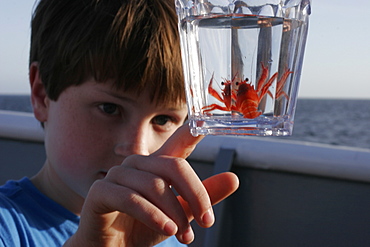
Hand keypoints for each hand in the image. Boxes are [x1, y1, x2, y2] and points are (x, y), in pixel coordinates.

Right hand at [65, 124, 238, 246]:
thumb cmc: (145, 227)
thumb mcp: (180, 213)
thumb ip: (203, 197)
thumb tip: (234, 178)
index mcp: (157, 165)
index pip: (178, 142)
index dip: (192, 131)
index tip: (207, 122)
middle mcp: (137, 163)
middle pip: (174, 166)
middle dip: (195, 195)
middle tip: (206, 222)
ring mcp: (117, 175)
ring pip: (154, 185)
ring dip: (174, 213)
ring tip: (186, 236)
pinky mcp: (101, 192)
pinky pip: (131, 199)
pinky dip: (153, 216)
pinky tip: (168, 230)